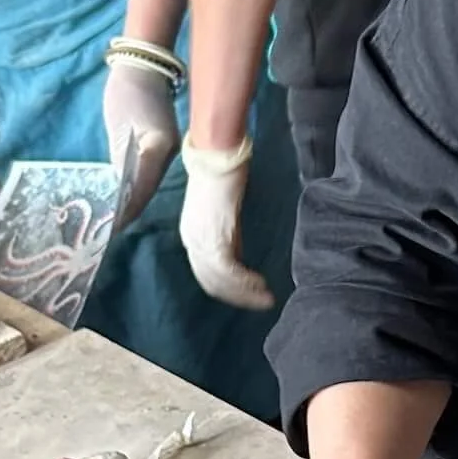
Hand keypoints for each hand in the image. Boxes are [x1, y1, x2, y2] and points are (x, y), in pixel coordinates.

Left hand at [102, 57, 178, 219]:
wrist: (144, 64)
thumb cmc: (129, 90)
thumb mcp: (121, 125)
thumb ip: (121, 160)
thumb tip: (118, 195)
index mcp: (158, 150)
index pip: (141, 189)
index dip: (126, 210)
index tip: (110, 228)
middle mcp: (165, 155)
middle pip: (146, 191)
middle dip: (128, 211)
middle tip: (107, 230)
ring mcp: (164, 151)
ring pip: (147, 185)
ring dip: (131, 202)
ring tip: (113, 220)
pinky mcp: (159, 146)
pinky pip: (146, 174)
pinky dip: (133, 187)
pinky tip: (122, 196)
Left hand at [179, 136, 273, 308]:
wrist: (218, 156)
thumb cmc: (224, 176)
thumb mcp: (224, 213)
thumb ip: (229, 236)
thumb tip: (240, 257)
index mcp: (191, 236)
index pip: (206, 274)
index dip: (229, 289)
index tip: (251, 295)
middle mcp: (191, 241)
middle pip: (211, 283)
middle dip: (238, 298)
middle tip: (262, 302)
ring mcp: (200, 241)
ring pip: (220, 282)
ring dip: (245, 294)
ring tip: (266, 298)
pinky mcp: (214, 238)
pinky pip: (229, 271)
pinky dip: (246, 283)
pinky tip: (261, 285)